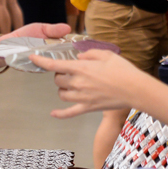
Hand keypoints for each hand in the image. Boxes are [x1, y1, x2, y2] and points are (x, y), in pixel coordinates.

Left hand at [0, 22, 72, 66]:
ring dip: (59, 60)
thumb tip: (68, 28)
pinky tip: (47, 60)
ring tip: (60, 57)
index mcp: (55, 44)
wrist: (6, 46)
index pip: (69, 47)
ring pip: (56, 63)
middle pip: (65, 57)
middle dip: (69, 55)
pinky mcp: (37, 68)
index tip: (81, 47)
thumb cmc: (23, 36)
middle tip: (72, 52)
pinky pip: (45, 67)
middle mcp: (52, 55)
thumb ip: (53, 29)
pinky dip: (46, 64)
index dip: (76, 47)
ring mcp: (45, 62)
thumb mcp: (39, 28)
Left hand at [29, 49, 148, 116]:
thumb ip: (88, 54)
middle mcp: (77, 83)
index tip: (33, 58)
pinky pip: (69, 113)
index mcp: (80, 68)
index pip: (54, 65)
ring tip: (72, 85)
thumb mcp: (105, 53)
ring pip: (62, 94)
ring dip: (63, 89)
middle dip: (60, 75)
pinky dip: (60, 114)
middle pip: (57, 80)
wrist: (134, 89)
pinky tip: (53, 114)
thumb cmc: (122, 69)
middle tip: (70, 72)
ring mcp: (81, 97)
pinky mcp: (87, 108)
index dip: (40, 61)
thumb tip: (79, 58)